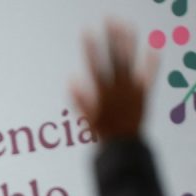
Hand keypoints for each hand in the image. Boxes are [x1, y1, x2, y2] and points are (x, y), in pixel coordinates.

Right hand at [70, 20, 158, 140]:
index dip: (90, 48)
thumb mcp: (86, 115)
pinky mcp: (144, 93)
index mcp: (102, 92)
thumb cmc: (102, 131)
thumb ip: (79, 98)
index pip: (95, 64)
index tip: (86, 32)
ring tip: (128, 26)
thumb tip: (71, 80)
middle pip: (115, 57)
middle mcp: (118, 87)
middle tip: (110, 20)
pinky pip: (149, 76)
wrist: (124, 144)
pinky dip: (152, 64)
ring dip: (129, 44)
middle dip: (112, 38)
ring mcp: (132, 89)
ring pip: (130, 62)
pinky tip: (154, 49)